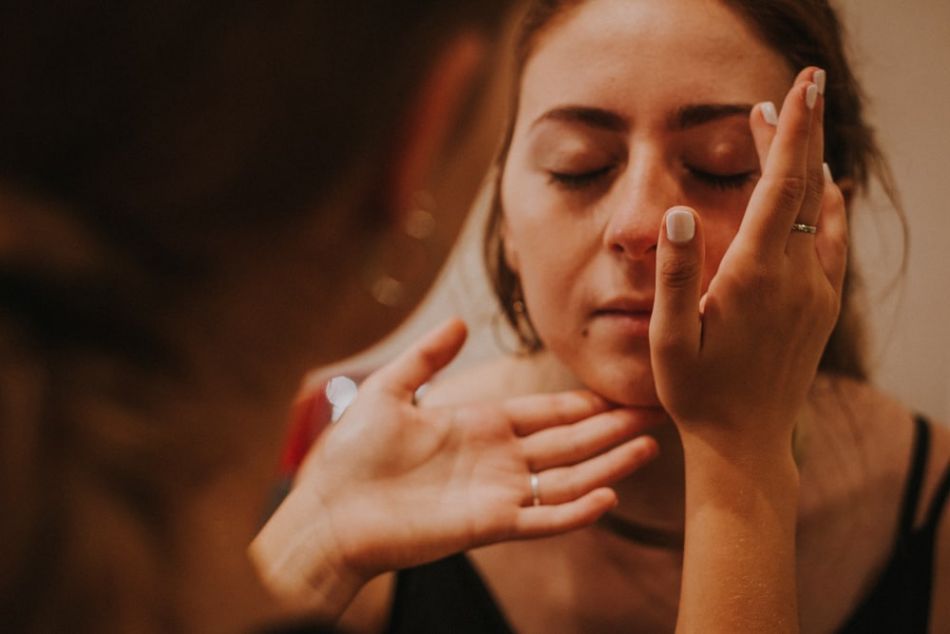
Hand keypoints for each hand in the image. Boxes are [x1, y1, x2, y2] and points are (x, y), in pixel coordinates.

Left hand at [252, 317, 657, 617]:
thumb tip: (457, 320)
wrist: (330, 511)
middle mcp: (497, 459)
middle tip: (655, 413)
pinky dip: (576, 510)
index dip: (583, 404)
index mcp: (479, 425)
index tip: (619, 391)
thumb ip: (427, 358)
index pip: (545, 412)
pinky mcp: (488, 524)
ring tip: (649, 446)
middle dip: (611, 429)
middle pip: (569, 442)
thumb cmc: (351, 455)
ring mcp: (497, 492)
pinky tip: (609, 494)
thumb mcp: (390, 392)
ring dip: (608, 464)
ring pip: (567, 478)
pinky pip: (542, 519)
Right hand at [651, 68, 839, 632]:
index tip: (800, 87)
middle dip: (801, 132)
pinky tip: (824, 190)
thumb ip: (674, 271)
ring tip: (789, 129)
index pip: (780, 186)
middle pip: (805, 186)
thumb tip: (679, 209)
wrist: (745, 442)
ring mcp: (816, 292)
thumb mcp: (667, 336)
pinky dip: (827, 204)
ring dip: (808, 165)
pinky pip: (833, 240)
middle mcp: (796, 277)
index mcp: (755, 277)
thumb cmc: (696, 391)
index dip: (790, 131)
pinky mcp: (822, 306)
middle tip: (793, 89)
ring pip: (821, 210)